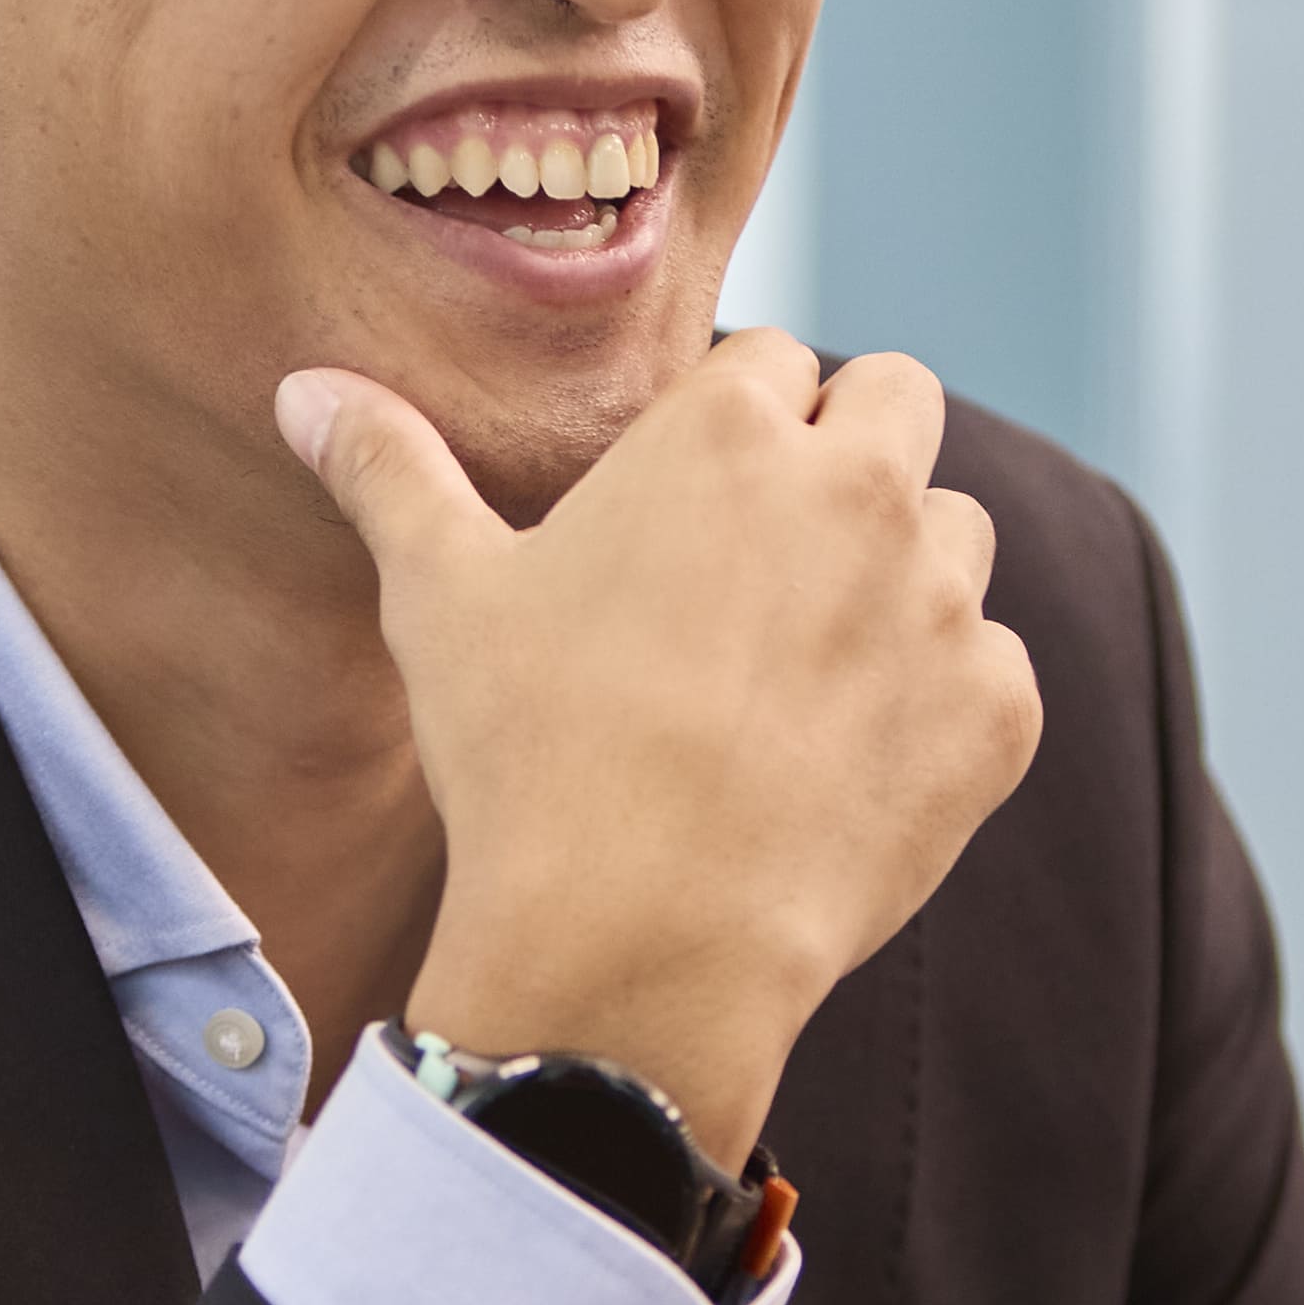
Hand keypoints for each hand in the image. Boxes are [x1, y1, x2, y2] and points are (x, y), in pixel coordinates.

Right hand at [278, 334, 1038, 1159]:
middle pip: (898, 401)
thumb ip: (389, 469)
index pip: (772, 360)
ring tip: (813, 665)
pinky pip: (998, 668)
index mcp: (730, 430)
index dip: (736, 425)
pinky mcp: (996, 713)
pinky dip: (946, 703)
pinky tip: (855, 759)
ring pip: (960, 532)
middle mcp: (859, 487)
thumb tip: (305, 389)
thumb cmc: (529, 757)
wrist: (636, 944)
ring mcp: (945, 601)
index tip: (698, 503)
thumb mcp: (439, 598)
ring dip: (907, 571)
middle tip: (777, 556)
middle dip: (851, 451)